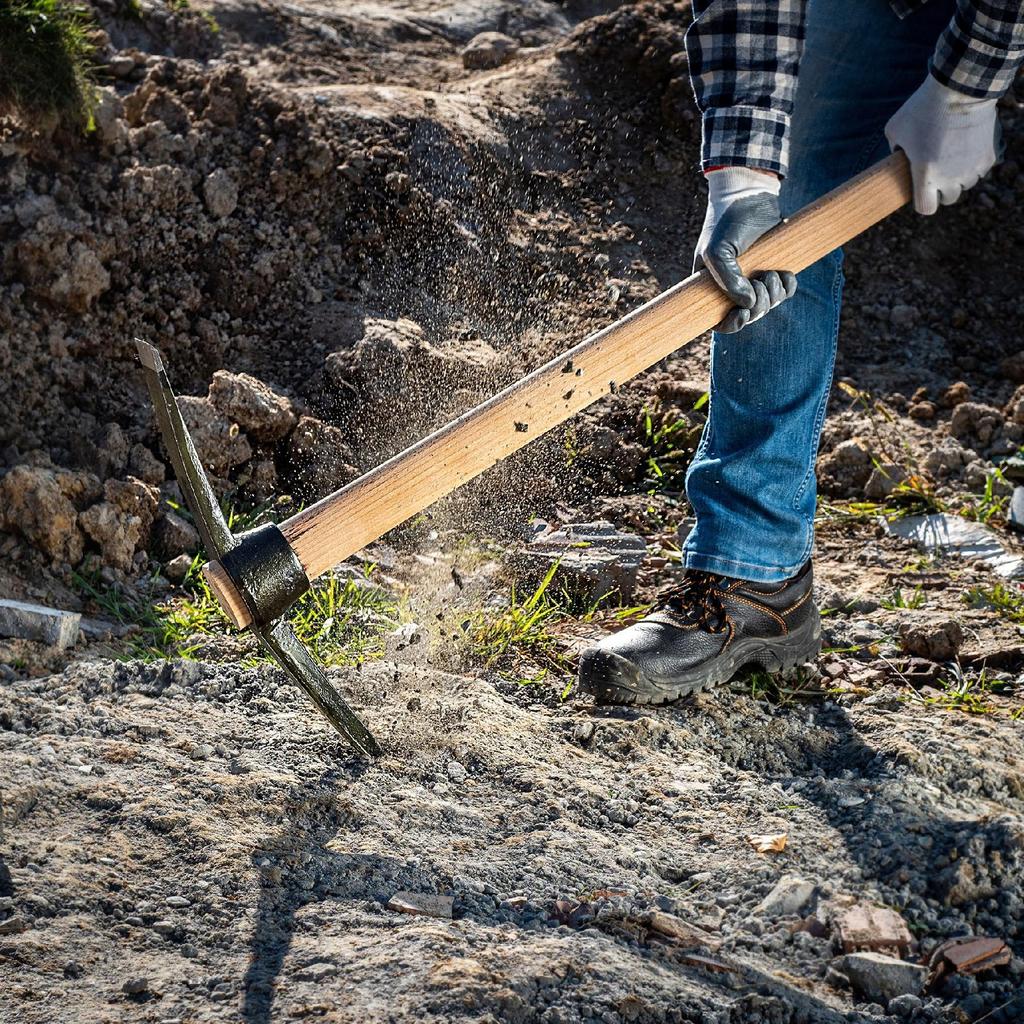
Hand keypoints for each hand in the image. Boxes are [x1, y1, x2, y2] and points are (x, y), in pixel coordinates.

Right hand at [694, 167, 796, 334]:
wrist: (751, 195)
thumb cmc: (727, 222)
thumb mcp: (717, 250)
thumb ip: (727, 279)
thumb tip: (748, 305)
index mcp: (714, 287)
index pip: (720, 322)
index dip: (732, 325)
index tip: (742, 314)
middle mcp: (734, 287)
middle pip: (749, 317)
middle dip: (758, 306)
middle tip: (759, 283)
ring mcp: (756, 280)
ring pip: (769, 305)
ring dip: (773, 294)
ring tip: (770, 272)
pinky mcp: (776, 270)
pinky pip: (787, 293)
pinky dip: (788, 287)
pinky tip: (784, 272)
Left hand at [885, 73, 1002, 215]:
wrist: (960, 87)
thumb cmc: (922, 108)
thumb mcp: (895, 129)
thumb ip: (894, 150)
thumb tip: (898, 158)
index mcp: (925, 175)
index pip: (926, 208)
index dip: (923, 202)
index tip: (921, 191)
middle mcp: (950, 176)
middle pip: (949, 198)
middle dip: (942, 189)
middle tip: (937, 171)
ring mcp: (972, 167)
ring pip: (967, 184)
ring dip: (960, 176)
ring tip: (952, 156)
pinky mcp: (989, 156)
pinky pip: (980, 169)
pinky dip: (975, 163)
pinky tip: (967, 148)